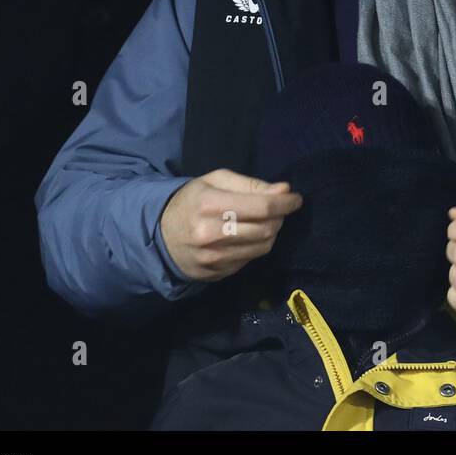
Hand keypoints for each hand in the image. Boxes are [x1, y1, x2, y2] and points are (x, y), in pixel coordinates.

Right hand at [159, 169, 302, 281]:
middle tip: (280, 210)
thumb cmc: (192, 201)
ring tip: (266, 222)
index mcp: (210, 204)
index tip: (296, 199)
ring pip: (262, 247)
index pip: (262, 207)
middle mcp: (210, 233)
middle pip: (265, 229)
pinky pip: (249, 260)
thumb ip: (250, 184)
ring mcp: (212, 257)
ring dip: (272, 233)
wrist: (159, 234)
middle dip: (280, 218)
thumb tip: (284, 190)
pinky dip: (257, 247)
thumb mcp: (216, 181)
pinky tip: (249, 237)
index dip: (285, 203)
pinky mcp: (214, 273)